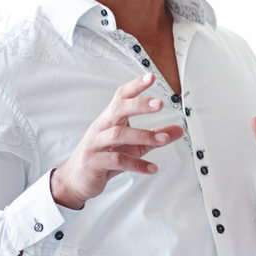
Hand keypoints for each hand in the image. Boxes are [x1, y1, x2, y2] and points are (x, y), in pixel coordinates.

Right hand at [50, 73, 184, 209]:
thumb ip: (154, 136)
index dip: (135, 86)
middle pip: (118, 109)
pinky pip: (117, 160)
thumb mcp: (133, 146)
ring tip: (163, 139)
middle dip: (139, 105)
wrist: (77, 179)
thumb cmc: (103, 157)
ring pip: (118, 135)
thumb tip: (178, 130)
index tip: (151, 77)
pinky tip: (151, 168)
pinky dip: (136, 164)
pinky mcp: (94, 162)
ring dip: (143, 135)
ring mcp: (96, 144)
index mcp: (110, 119)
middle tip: (160, 103)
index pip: (121, 96)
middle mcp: (101, 128)